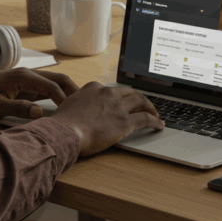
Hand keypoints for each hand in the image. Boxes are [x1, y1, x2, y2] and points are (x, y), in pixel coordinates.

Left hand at [0, 68, 78, 119]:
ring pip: (54, 83)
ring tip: (79, 108)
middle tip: (85, 107)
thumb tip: (41, 112)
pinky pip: (45, 89)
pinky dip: (56, 96)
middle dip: (73, 92)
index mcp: (23, 77)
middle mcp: (28, 74)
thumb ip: (19, 108)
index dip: (65, 100)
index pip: (52, 87)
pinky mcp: (25, 86)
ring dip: (66, 93)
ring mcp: (27, 79)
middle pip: (58, 80)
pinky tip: (63, 107)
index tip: (74, 114)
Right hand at [49, 83, 163, 155]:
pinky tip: (159, 125)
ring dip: (150, 107)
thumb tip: (79, 111)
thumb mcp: (68, 106)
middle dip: (139, 98)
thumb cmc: (62, 124)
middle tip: (144, 105)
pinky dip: (154, 121)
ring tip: (155, 114)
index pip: (112, 89)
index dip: (120, 95)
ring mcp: (117, 107)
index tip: (123, 100)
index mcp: (93, 88)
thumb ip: (78, 104)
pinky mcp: (125, 122)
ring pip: (140, 101)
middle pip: (129, 92)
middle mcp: (107, 94)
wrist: (64, 131)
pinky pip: (145, 118)